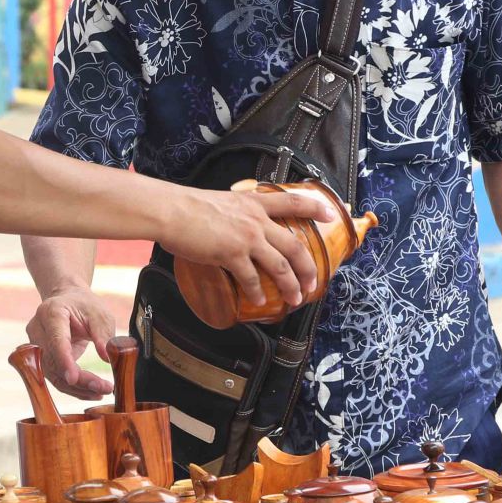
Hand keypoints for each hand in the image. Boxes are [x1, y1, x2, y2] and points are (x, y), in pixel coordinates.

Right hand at [26, 286, 118, 398]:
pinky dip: (73, 387)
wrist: (67, 300)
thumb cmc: (84, 305)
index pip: (56, 341)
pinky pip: (55, 377)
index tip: (74, 378)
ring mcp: (35, 346)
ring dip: (77, 388)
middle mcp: (37, 330)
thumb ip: (103, 334)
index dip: (64, 361)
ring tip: (101, 392)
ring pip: (53, 374)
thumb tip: (107, 358)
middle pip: (54, 363)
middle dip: (79, 380)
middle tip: (104, 389)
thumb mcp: (100, 314)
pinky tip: (91, 392)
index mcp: (51, 313)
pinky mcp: (41, 358)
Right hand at [163, 184, 337, 310]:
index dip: (314, 208)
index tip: (331, 214)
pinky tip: (260, 301)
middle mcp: (256, 220)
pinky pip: (252, 278)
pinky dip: (258, 292)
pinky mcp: (232, 254)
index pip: (292, 201)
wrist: (171, 211)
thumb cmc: (187, 205)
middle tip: (314, 283)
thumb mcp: (220, 201)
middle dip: (308, 267)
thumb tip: (232, 228)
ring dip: (291, 285)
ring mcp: (246, 238)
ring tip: (295, 298)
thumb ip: (233, 213)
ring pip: (280, 265)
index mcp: (253, 203)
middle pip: (294, 245)